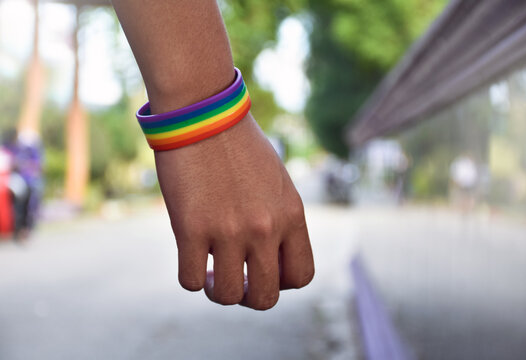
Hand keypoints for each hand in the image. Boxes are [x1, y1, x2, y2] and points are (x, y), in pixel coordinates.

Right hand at [154, 114, 313, 309]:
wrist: (204, 113)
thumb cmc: (239, 145)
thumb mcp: (276, 182)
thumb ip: (280, 219)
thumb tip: (269, 255)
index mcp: (291, 215)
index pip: (302, 276)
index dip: (282, 282)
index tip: (264, 268)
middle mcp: (266, 228)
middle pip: (266, 297)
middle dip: (251, 295)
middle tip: (236, 277)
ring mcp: (229, 231)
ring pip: (229, 296)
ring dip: (219, 291)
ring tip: (213, 272)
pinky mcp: (191, 229)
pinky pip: (192, 281)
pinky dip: (192, 277)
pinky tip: (193, 258)